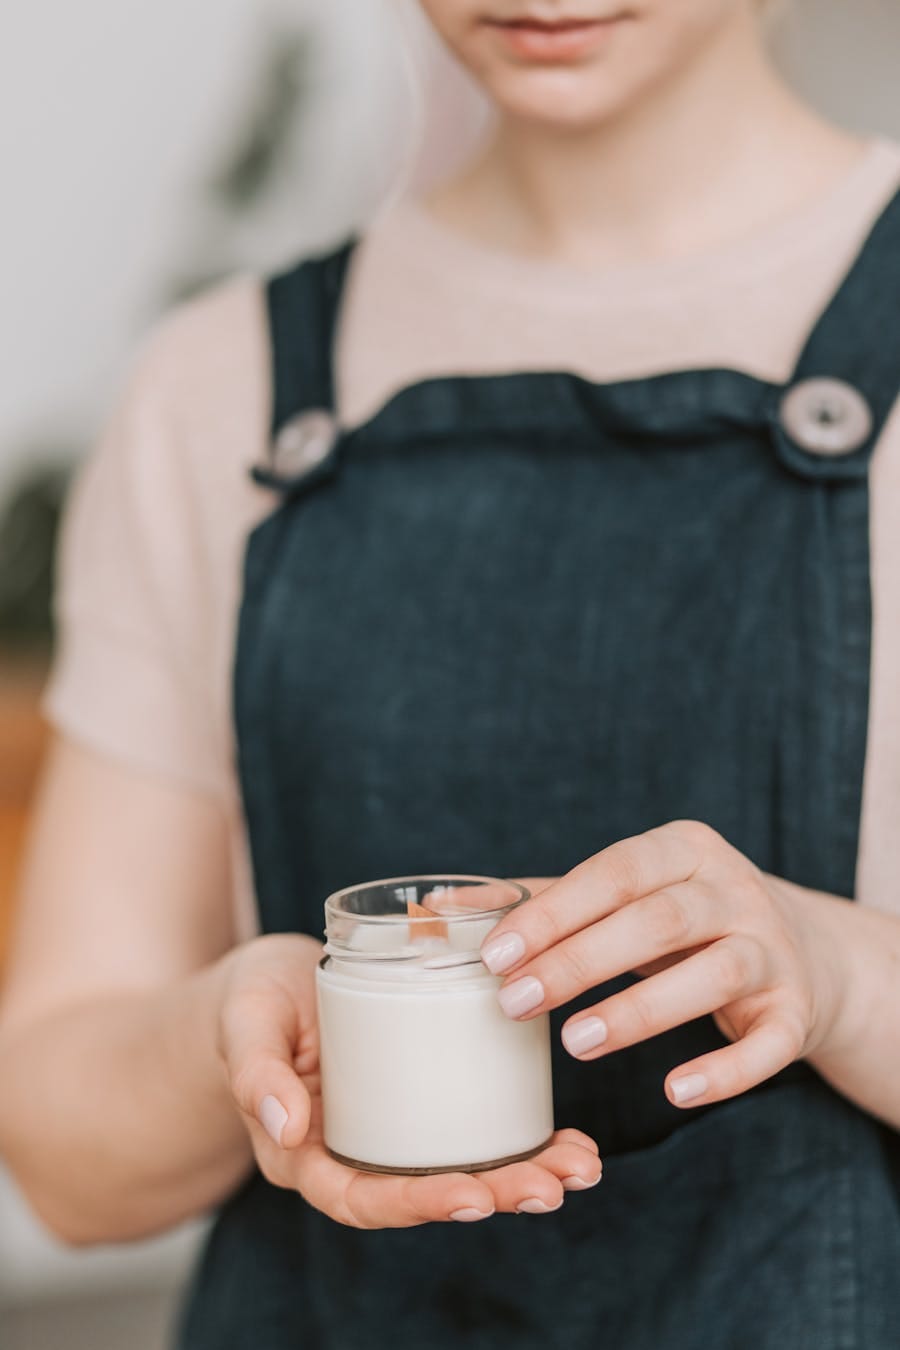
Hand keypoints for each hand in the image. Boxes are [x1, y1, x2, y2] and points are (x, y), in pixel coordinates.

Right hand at [217, 934, 601, 1227]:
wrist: (271, 979)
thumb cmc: (253, 1000)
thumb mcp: (246, 1021)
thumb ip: (256, 1071)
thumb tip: (286, 1126)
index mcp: (304, 1153)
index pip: (361, 1197)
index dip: (419, 1203)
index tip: (476, 1196)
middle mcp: (353, 1153)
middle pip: (424, 1193)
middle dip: (494, 1195)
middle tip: (553, 1186)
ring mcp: (390, 1131)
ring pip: (458, 1169)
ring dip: (523, 1175)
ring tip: (580, 1167)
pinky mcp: (420, 1100)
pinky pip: (470, 1130)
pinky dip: (523, 1141)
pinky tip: (568, 1139)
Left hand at [480, 822, 846, 1108]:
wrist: (799, 951)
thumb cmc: (677, 920)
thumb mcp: (620, 895)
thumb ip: (538, 900)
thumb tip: (437, 908)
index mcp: (683, 849)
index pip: (614, 873)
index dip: (554, 913)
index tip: (494, 956)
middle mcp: (734, 889)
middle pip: (657, 920)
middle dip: (580, 961)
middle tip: (514, 1003)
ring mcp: (772, 949)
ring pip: (714, 974)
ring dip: (640, 1010)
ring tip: (575, 1043)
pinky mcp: (797, 1011)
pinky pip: (768, 1044)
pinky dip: (724, 1070)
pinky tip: (674, 1091)